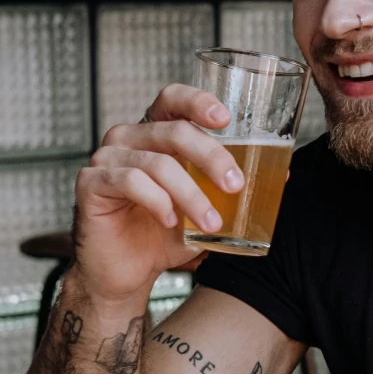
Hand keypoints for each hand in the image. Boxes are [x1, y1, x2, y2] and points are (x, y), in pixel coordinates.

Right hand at [73, 84, 244, 304]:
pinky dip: (157, 201)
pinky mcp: (90, 183)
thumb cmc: (164, 235)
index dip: (197, 101)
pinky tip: (170, 222)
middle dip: (211, 157)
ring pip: (157, 163)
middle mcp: (128, 137)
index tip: (226, 119)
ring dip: (191, 194)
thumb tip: (282, 175)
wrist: (126, 274)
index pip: (172, 99)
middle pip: (174, 132)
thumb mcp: (204, 208)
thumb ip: (230, 188)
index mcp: (154, 133)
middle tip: (236, 184)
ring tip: (212, 223)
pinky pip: (129, 182)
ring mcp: (106, 158)